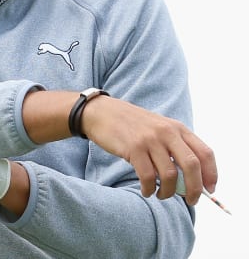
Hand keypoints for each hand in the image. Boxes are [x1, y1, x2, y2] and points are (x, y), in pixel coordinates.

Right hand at [79, 96, 216, 205]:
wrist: (101, 113)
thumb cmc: (131, 125)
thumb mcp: (158, 129)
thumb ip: (175, 147)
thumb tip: (191, 179)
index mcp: (177, 128)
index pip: (205, 153)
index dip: (211, 174)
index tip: (209, 189)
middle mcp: (167, 132)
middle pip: (191, 165)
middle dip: (194, 188)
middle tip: (191, 200)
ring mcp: (150, 140)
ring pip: (170, 175)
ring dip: (169, 192)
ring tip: (161, 194)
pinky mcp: (133, 149)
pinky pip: (148, 177)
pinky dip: (150, 189)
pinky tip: (147, 190)